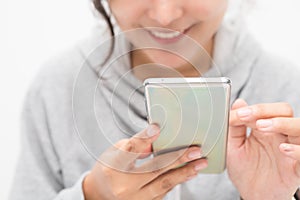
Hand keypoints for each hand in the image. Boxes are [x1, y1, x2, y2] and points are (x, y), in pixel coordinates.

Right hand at [83, 125, 207, 199]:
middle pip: (154, 170)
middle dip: (178, 159)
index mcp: (112, 167)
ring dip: (183, 173)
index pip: (129, 150)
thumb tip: (155, 139)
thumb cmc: (108, 168)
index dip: (143, 139)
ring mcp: (133, 198)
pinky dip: (176, 182)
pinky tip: (188, 173)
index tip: (156, 128)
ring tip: (199, 164)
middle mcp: (123, 185)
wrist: (99, 195)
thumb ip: (134, 146)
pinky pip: (162, 193)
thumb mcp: (114, 152)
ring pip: (163, 185)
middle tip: (196, 151)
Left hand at [227, 99, 299, 199]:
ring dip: (283, 123)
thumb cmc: (244, 170)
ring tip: (263, 127)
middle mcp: (279, 135)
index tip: (239, 114)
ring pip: (299, 127)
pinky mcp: (296, 167)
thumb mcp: (233, 147)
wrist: (252, 194)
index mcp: (264, 128)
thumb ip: (234, 126)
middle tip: (251, 119)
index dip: (254, 109)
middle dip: (268, 112)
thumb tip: (238, 103)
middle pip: (285, 112)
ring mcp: (290, 149)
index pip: (267, 110)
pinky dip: (297, 149)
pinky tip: (283, 148)